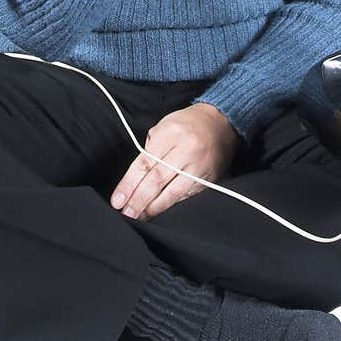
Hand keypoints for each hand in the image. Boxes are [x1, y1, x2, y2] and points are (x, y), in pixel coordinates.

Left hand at [110, 103, 241, 220]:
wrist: (222, 122)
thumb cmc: (188, 124)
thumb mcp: (164, 125)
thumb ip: (150, 148)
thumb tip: (136, 176)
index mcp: (170, 133)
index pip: (144, 163)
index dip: (129, 184)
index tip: (118, 200)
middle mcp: (186, 150)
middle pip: (157, 180)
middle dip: (138, 200)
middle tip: (125, 214)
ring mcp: (199, 166)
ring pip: (173, 193)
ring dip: (153, 208)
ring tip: (139, 218)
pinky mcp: (209, 178)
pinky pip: (187, 196)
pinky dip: (171, 205)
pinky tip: (159, 211)